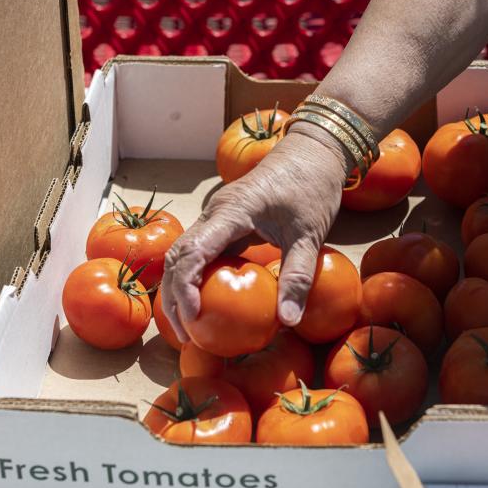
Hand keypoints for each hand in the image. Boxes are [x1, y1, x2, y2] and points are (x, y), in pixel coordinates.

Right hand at [161, 125, 352, 342]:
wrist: (312, 152)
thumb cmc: (312, 188)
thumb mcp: (310, 235)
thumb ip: (299, 277)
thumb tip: (288, 322)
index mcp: (232, 211)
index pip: (193, 252)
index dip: (185, 288)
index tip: (194, 318)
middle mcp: (215, 212)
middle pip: (177, 256)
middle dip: (174, 297)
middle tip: (188, 335)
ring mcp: (216, 216)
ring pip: (182, 254)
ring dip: (179, 289)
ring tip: (189, 327)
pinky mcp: (223, 222)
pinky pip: (199, 252)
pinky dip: (195, 279)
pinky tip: (205, 304)